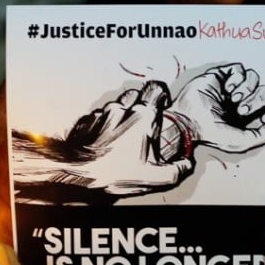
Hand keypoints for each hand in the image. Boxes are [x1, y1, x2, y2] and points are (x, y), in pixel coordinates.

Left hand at [14, 81, 194, 198]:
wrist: (76, 174)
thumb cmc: (114, 173)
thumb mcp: (155, 178)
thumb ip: (179, 169)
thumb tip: (187, 164)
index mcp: (143, 116)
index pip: (157, 87)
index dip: (163, 94)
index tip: (164, 105)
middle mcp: (122, 109)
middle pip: (137, 93)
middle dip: (144, 104)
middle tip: (146, 123)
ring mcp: (102, 113)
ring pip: (117, 104)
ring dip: (124, 114)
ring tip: (125, 135)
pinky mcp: (86, 121)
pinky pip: (100, 115)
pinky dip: (105, 123)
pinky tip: (107, 140)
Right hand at [165, 63, 264, 155]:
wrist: (189, 119)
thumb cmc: (210, 133)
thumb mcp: (239, 142)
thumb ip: (260, 136)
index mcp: (249, 117)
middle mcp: (242, 101)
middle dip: (257, 101)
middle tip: (241, 110)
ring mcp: (233, 88)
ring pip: (255, 77)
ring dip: (247, 89)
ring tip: (233, 99)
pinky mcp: (223, 76)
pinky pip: (240, 69)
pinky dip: (237, 78)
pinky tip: (228, 88)